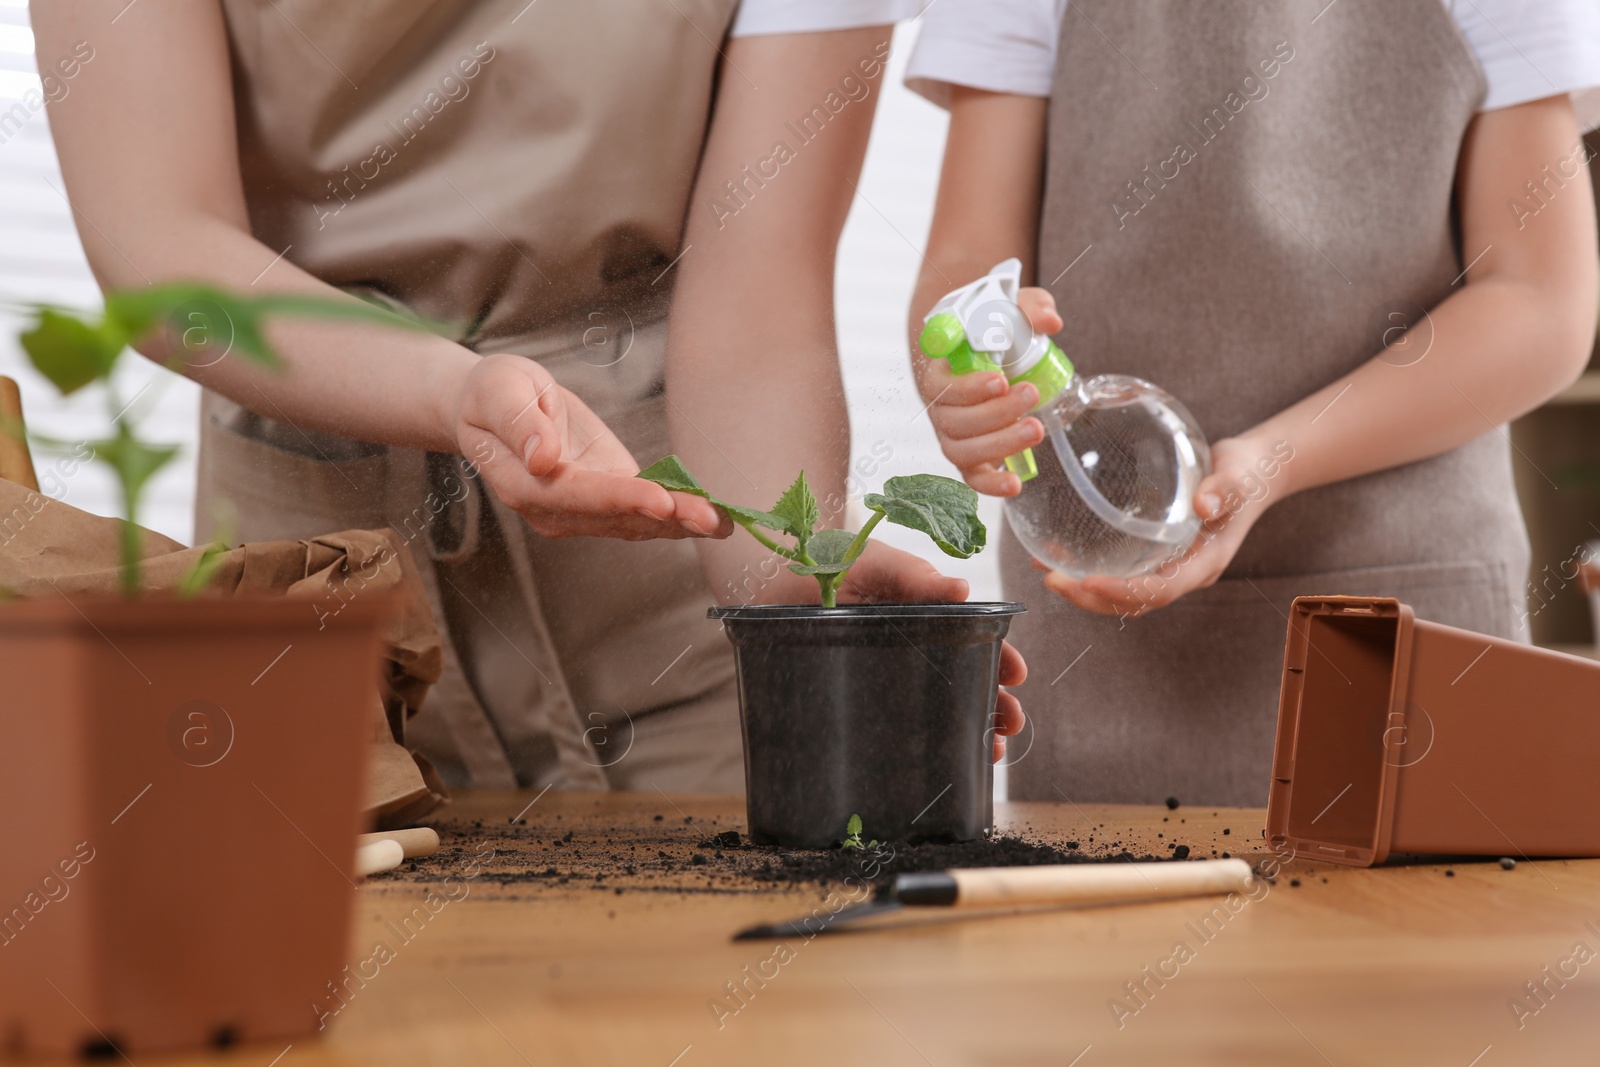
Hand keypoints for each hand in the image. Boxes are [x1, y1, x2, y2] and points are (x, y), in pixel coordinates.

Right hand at [452, 354, 730, 539]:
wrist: (493, 405)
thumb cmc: (492, 394)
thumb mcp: (497, 392)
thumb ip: (519, 425)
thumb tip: (543, 459)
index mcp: (524, 483)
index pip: (579, 495)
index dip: (622, 498)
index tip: (660, 499)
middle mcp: (555, 508)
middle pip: (615, 516)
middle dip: (666, 517)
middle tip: (710, 518)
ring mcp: (581, 510)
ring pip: (635, 523)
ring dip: (681, 524)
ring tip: (723, 523)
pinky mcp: (606, 498)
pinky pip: (644, 512)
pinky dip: (679, 516)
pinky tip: (715, 520)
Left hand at [740, 538, 1026, 761]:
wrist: (774, 574)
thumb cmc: (832, 557)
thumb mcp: (878, 563)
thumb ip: (917, 576)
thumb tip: (963, 589)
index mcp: (927, 612)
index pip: (974, 638)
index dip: (998, 657)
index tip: (1017, 677)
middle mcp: (913, 645)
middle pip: (964, 678)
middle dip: (993, 703)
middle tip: (1010, 726)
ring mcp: (885, 671)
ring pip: (935, 705)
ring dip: (969, 728)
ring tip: (990, 752)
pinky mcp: (856, 692)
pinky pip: (890, 720)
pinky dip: (917, 744)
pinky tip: (934, 761)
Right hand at [914, 286, 1061, 496]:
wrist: (984, 355)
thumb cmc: (994, 333)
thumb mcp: (1010, 309)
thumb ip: (1029, 307)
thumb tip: (1051, 321)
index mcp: (940, 370)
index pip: (941, 384)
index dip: (968, 387)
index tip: (1000, 379)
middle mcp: (939, 406)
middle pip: (953, 420)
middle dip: (995, 414)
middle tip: (1031, 395)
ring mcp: (952, 433)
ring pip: (961, 450)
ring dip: (999, 444)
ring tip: (1035, 429)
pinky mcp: (969, 455)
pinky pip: (971, 477)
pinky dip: (990, 485)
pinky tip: (1015, 485)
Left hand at [1039, 435, 1287, 616]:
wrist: (1251, 474)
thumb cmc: (1246, 474)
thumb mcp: (1238, 475)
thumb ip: (1222, 490)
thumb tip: (1202, 506)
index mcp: (1205, 562)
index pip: (1161, 589)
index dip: (1124, 590)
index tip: (1089, 581)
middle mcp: (1184, 572)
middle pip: (1134, 600)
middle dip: (1092, 597)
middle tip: (1053, 580)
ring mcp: (1170, 566)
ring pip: (1123, 592)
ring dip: (1084, 589)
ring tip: (1047, 572)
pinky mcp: (1156, 555)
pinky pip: (1121, 571)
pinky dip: (1089, 569)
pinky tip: (1060, 554)